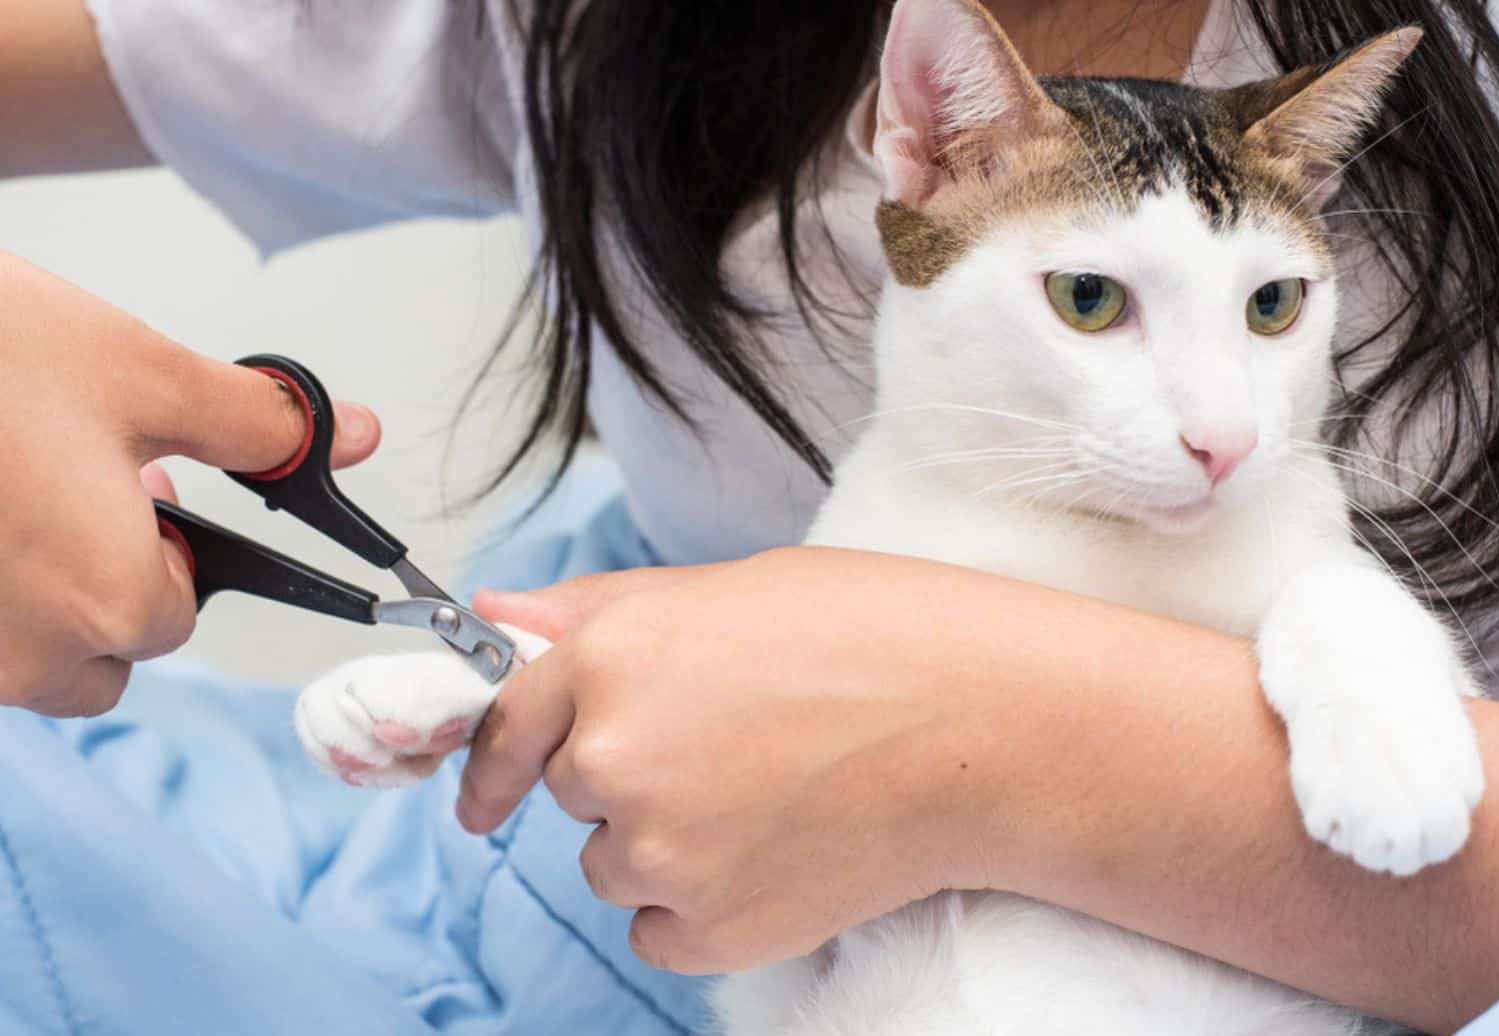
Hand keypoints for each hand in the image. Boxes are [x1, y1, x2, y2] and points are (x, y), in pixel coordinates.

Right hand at [0, 251, 379, 715]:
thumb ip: (260, 424)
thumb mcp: (143, 373)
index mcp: (106, 602)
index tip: (141, 489)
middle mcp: (20, 654)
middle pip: (103, 655)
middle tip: (83, 490)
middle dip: (108, 586)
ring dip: (38, 593)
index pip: (178, 616)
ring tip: (23, 486)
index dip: (170, 550)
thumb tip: (353, 437)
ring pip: (25, 658)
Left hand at [460, 548, 1041, 974]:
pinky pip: (660, 929)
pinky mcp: (713, 930)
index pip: (508, 721)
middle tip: (733, 745)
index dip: (497, 759)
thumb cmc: (882, 635)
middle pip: (577, 791)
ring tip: (772, 796)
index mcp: (613, 657)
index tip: (489, 793)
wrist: (992, 727)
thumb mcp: (731, 585)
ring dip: (667, 842)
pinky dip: (702, 906)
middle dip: (628, 773)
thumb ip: (601, 609)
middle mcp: (617, 758)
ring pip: (616, 864)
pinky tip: (777, 854)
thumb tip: (497, 616)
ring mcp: (663, 853)